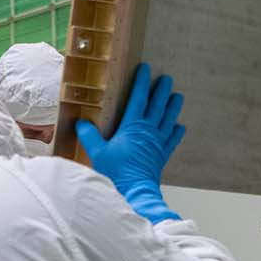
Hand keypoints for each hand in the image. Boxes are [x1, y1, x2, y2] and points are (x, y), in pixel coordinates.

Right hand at [75, 63, 184, 223]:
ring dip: (173, 107)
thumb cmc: (116, 172)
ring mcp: (157, 142)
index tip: (146, 69)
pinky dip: (176, 132)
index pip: (139, 98)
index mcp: (132, 126)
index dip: (142, 83)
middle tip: (167, 79)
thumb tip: (80, 122)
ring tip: (178, 96)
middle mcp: (148, 131)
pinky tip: (179, 127)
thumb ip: (89, 136)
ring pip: (168, 119)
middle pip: (158, 105)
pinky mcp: (162, 155)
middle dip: (162, 91)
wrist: (135, 192)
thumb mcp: (97, 152)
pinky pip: (172, 140)